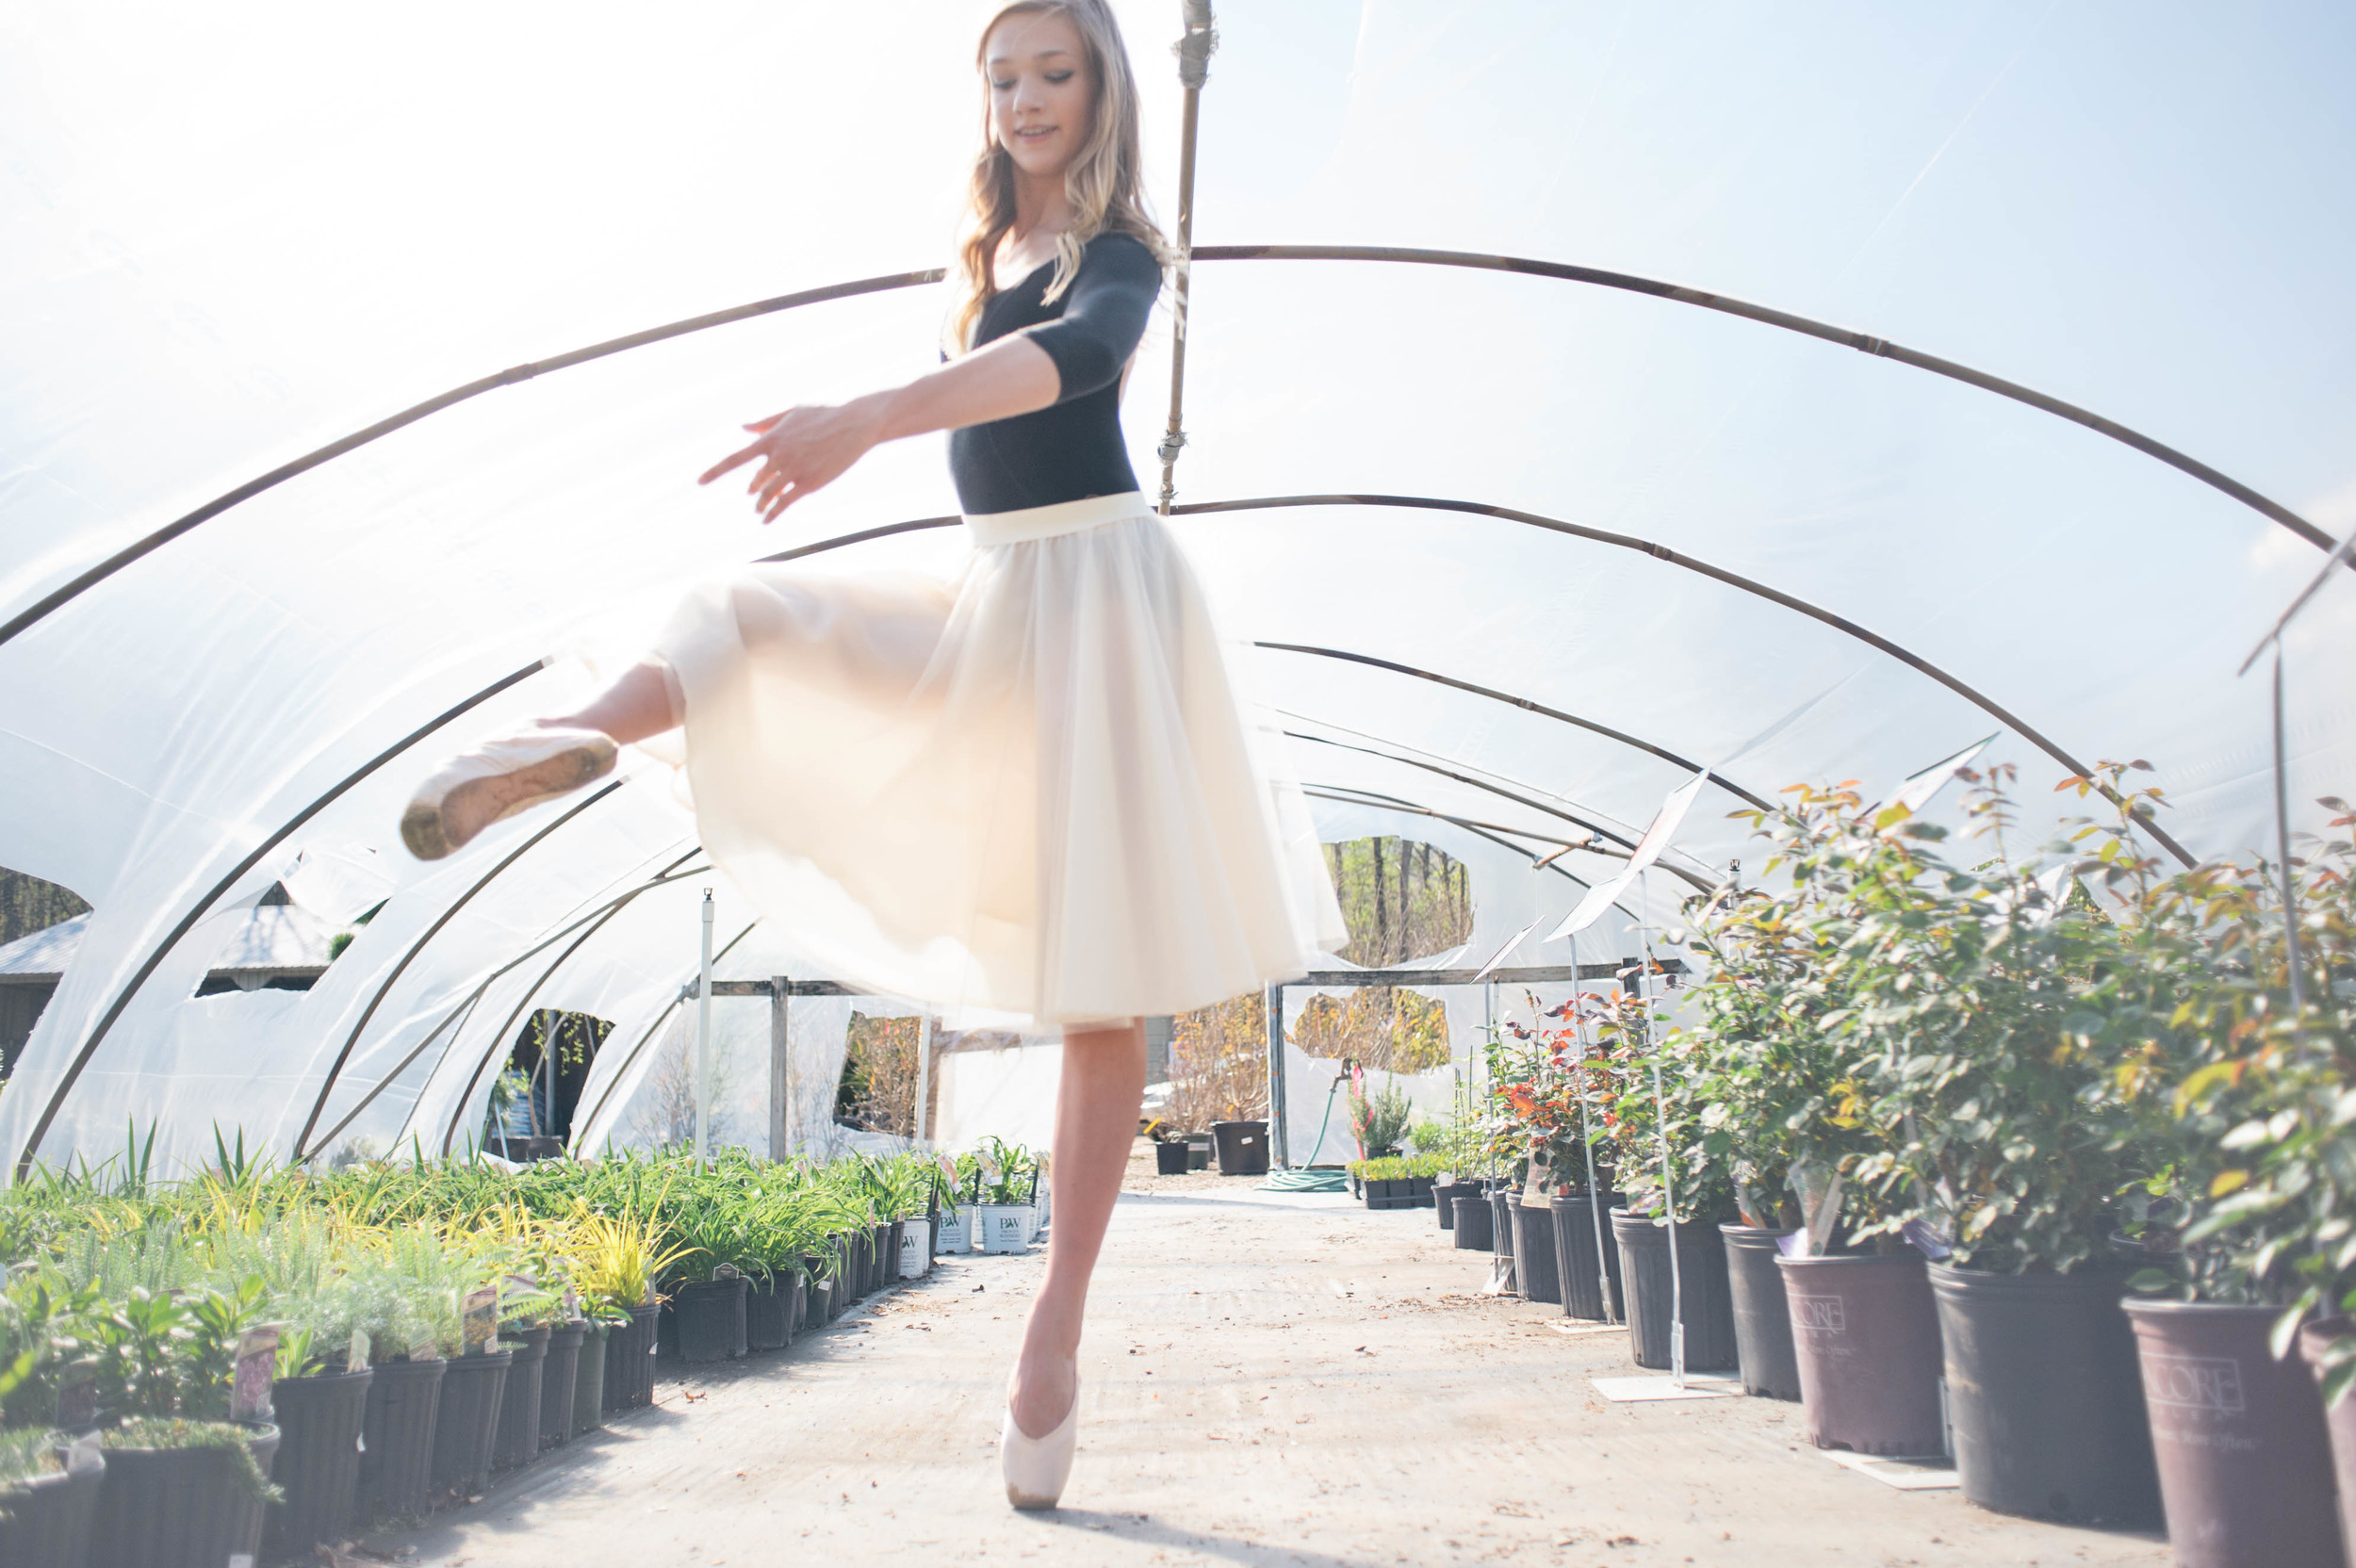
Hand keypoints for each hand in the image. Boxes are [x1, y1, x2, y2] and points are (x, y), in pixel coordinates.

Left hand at [698, 398, 886, 522]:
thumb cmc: (825, 412)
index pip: (736, 459)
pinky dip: (773, 513)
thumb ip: (765, 422)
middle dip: (754, 488)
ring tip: (759, 509)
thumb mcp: (792, 412)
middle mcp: (779, 456)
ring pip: (768, 494)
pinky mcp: (810, 483)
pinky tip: (767, 520)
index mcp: (771, 438)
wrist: (856, 422)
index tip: (698, 482)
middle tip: (753, 494)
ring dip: (761, 504)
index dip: (715, 472)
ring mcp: (794, 471)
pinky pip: (785, 503)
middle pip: (756, 480)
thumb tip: (743, 428)